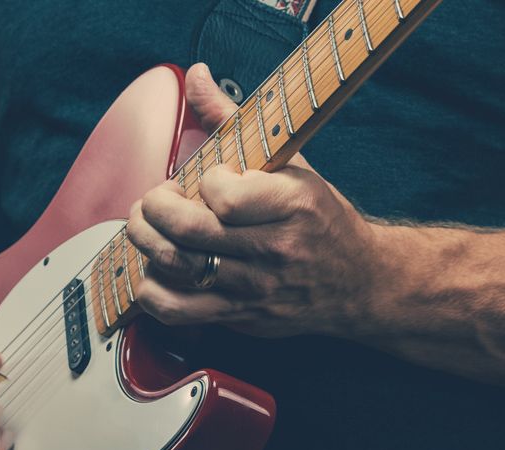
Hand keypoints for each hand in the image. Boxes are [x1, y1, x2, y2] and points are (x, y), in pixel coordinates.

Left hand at [126, 63, 378, 337]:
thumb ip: (235, 120)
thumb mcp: (290, 164)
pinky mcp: (239, 316)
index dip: (202, 182)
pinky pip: (178, 311)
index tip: (205, 178)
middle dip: (154, 209)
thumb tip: (197, 76)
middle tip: (154, 200)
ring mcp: (254, 289)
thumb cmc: (319, 219)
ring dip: (147, 244)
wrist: (357, 282)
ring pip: (178, 270)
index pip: (225, 198)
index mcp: (291, 206)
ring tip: (148, 228)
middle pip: (190, 234)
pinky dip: (152, 290)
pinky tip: (156, 270)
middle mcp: (273, 251)